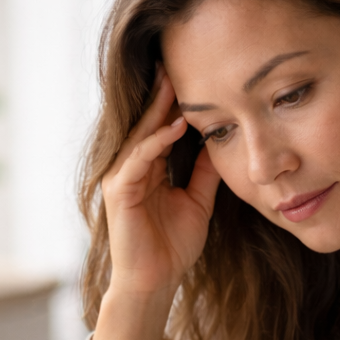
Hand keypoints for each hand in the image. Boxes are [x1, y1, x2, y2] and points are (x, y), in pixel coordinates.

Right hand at [93, 66, 220, 339]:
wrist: (158, 280)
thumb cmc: (174, 246)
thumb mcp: (198, 202)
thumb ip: (204, 173)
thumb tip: (219, 143)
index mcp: (150, 168)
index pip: (162, 126)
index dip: (176, 102)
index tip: (195, 75)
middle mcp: (133, 167)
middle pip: (149, 122)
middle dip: (163, 93)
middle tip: (177, 59)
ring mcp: (123, 177)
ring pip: (142, 134)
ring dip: (159, 108)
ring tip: (176, 81)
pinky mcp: (120, 191)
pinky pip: (139, 158)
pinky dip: (158, 141)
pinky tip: (177, 125)